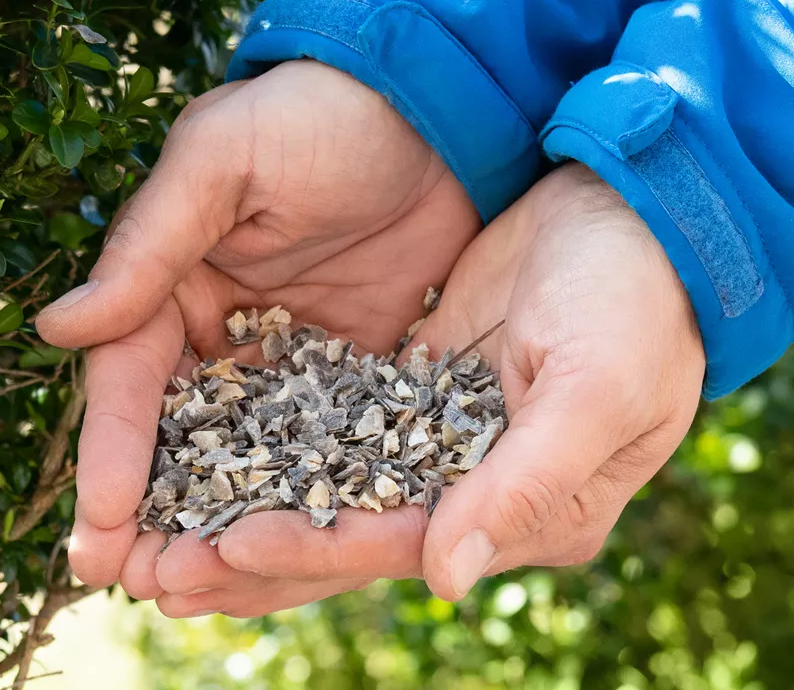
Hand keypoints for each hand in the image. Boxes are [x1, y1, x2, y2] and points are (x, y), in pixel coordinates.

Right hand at [36, 60, 479, 590]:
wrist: (435, 105)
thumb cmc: (317, 114)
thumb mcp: (222, 161)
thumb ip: (150, 245)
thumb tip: (60, 327)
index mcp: (175, 281)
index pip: (133, 380)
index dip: (116, 452)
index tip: (105, 523)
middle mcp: (227, 328)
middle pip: (185, 434)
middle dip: (161, 507)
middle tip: (146, 581)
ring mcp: (296, 354)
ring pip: (254, 451)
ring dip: (231, 517)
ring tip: (212, 589)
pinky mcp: (363, 366)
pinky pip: (335, 438)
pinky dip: (315, 490)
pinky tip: (308, 548)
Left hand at [141, 163, 704, 616]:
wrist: (638, 213)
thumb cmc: (638, 303)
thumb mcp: (595, 389)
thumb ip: (525, 483)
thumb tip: (446, 579)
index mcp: (543, 514)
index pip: (411, 544)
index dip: (318, 547)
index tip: (228, 545)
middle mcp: (491, 496)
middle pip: (360, 535)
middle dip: (260, 555)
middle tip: (155, 574)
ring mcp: (455, 446)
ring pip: (338, 491)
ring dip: (254, 509)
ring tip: (156, 537)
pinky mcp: (424, 393)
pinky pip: (339, 432)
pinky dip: (276, 447)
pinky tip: (205, 454)